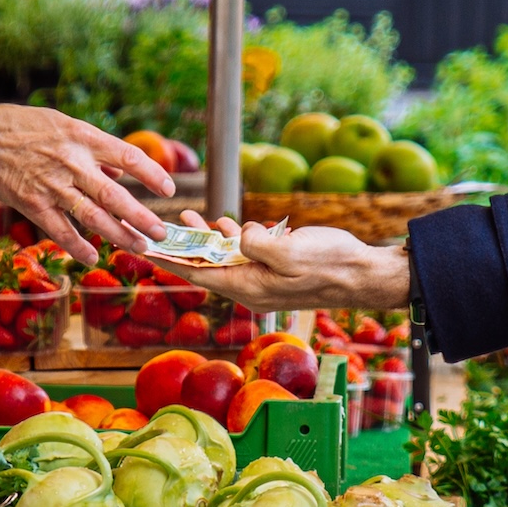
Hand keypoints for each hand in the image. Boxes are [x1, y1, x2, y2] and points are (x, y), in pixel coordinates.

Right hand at [0, 105, 173, 264]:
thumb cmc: (27, 128)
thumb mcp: (66, 126)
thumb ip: (96, 150)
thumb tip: (123, 173)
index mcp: (84, 138)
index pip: (128, 156)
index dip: (152, 174)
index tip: (170, 190)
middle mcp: (72, 163)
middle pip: (115, 195)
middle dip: (141, 217)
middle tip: (160, 233)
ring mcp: (53, 187)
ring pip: (93, 217)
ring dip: (119, 235)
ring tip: (140, 248)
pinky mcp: (34, 205)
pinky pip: (60, 231)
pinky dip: (77, 246)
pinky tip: (93, 257)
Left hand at [156, 210, 411, 311]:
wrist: (363, 274)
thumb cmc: (331, 264)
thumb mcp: (290, 252)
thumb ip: (256, 244)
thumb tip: (237, 235)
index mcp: (249, 287)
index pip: (198, 275)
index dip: (169, 260)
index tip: (144, 249)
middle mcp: (252, 287)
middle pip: (206, 266)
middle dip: (183, 247)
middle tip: (160, 227)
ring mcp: (264, 279)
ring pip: (225, 258)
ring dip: (206, 239)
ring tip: (187, 218)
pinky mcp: (276, 269)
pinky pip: (246, 255)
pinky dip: (233, 239)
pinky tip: (226, 224)